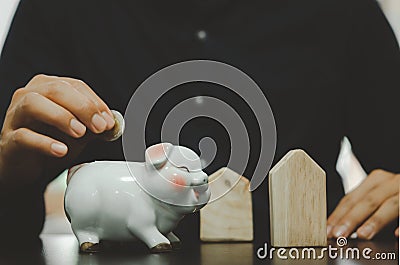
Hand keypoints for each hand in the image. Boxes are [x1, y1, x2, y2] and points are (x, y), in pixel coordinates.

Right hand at [0, 74, 114, 186]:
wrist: (26, 165)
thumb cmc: (51, 140)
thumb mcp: (79, 131)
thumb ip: (95, 125)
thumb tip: (113, 123)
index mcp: (48, 87)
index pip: (75, 86)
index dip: (95, 102)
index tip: (109, 120)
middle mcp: (29, 95)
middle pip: (56, 90)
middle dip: (83, 107)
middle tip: (99, 126)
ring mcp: (16, 115)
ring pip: (34, 104)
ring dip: (62, 117)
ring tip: (80, 133)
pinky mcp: (9, 139)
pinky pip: (24, 136)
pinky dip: (45, 142)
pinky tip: (61, 150)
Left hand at [327, 169, 398, 239]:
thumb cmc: (395, 196)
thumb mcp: (377, 197)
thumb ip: (362, 209)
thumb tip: (337, 226)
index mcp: (376, 181)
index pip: (352, 198)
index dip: (338, 214)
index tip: (327, 229)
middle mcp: (392, 183)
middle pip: (368, 200)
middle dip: (351, 218)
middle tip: (339, 233)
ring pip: (390, 205)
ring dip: (375, 221)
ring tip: (362, 234)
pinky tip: (397, 234)